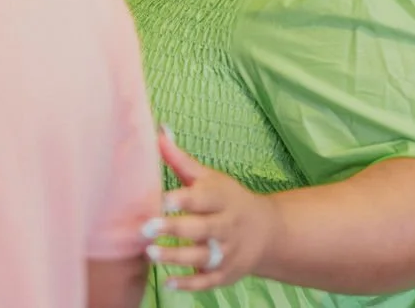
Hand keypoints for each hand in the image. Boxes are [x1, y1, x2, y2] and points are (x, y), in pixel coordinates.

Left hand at [139, 127, 279, 291]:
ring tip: (150, 254)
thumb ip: (182, 160)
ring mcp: (227, 252)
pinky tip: (168, 282)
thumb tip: (159, 130)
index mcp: (222, 199)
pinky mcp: (225, 274)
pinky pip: (207, 282)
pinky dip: (189, 284)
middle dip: (175, 229)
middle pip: (202, 228)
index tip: (164, 199)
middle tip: (146, 228)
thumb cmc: (227, 199)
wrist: (267, 232)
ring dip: (177, 257)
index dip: (185, 199)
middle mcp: (227, 226)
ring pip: (202, 257)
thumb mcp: (210, 178)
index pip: (204, 198)